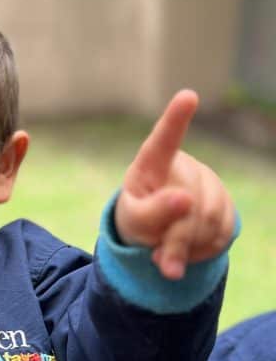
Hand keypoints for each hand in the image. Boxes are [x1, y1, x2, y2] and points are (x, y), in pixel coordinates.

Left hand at [115, 90, 235, 279]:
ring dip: (189, 248)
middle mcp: (186, 167)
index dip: (176, 118)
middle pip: (192, 205)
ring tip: (168, 254)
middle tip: (160, 264)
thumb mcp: (133, 220)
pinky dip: (204, 252)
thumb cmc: (137, 217)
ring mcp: (210, 184)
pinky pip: (223, 234)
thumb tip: (185, 200)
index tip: (188, 96)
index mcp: (153, 163)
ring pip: (210, 221)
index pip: (164, 139)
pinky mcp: (226, 206)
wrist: (156, 233)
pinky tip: (188, 251)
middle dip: (177, 240)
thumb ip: (152, 213)